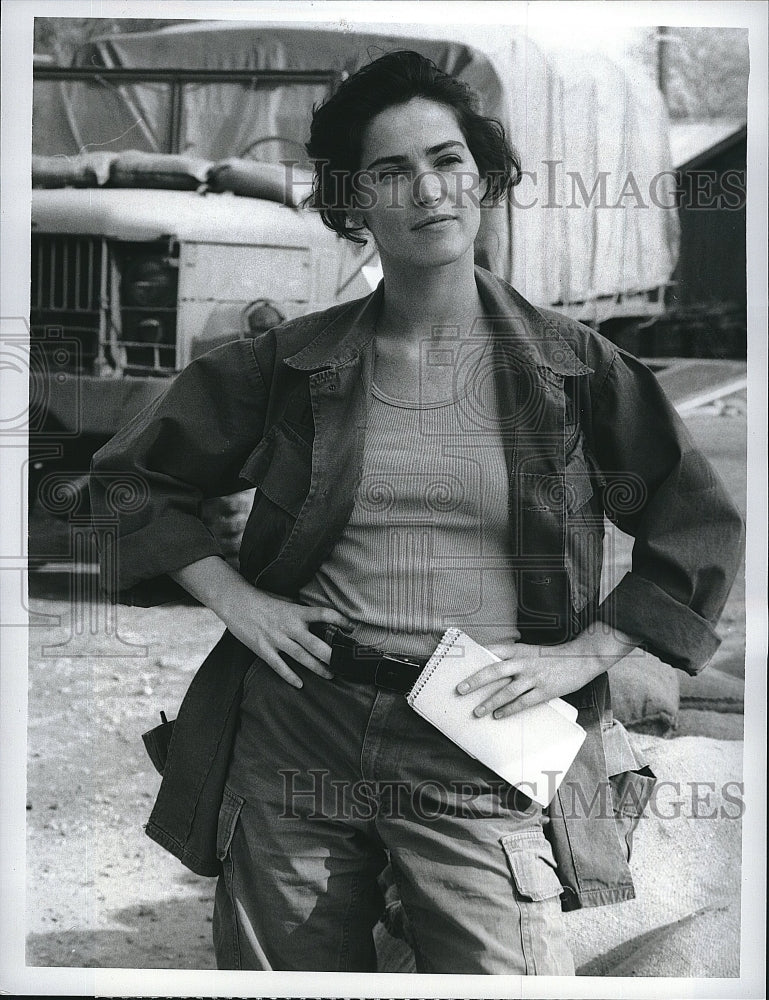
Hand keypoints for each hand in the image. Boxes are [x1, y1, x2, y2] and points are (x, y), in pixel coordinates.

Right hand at [169, 556, 352, 688]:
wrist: (236, 602)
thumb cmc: (262, 600)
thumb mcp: (285, 600)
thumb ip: (300, 610)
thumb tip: (318, 617)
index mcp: (296, 612)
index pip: (323, 614)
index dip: (339, 619)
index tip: (351, 626)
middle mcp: (289, 626)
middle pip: (315, 644)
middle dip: (331, 656)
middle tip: (344, 664)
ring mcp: (276, 639)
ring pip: (301, 657)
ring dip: (317, 668)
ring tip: (330, 675)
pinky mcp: (263, 649)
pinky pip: (279, 666)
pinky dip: (290, 676)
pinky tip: (299, 684)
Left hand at [455, 629, 636, 718]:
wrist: (581, 659)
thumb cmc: (553, 657)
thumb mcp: (531, 651)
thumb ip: (513, 658)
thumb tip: (491, 666)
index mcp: (520, 651)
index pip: (493, 650)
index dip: (476, 654)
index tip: (460, 660)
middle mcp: (524, 663)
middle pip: (494, 670)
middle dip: (475, 681)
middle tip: (460, 690)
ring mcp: (534, 677)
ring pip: (507, 691)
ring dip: (490, 702)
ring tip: (477, 711)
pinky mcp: (545, 691)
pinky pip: (523, 703)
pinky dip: (509, 710)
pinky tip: (499, 715)